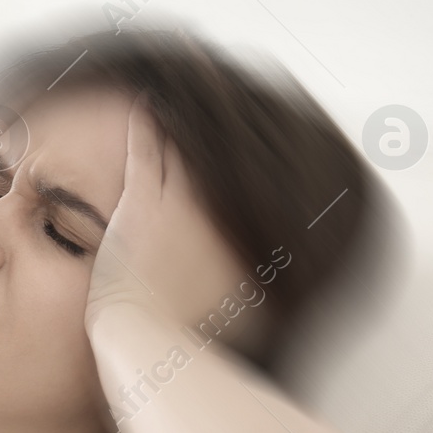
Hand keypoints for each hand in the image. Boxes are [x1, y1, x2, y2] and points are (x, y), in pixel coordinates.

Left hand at [86, 95, 247, 332]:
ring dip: (179, 121)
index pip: (247, 187)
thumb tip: (291, 300)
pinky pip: (145, 151)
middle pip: (219, 161)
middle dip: (217, 135)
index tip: (247, 145)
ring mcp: (180, 202)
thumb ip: (266, 297)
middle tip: (217, 101)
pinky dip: (146, 124)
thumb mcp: (247, 315)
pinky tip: (146, 104)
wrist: (149, 337)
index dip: (246, 164)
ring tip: (180, 95)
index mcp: (245, 235)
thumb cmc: (191, 337)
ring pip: (181, 148)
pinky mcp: (141, 202)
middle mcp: (219, 210)